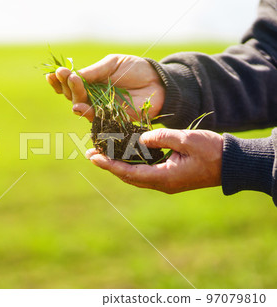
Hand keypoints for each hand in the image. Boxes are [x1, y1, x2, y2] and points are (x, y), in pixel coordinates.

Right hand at [46, 54, 164, 121]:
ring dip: (74, 96)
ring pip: (81, 106)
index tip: (53, 73)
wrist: (158, 82)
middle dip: (66, 85)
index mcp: (90, 83)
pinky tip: (78, 106)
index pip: (70, 83)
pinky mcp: (111, 120)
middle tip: (64, 75)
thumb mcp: (112, 64)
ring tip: (71, 84)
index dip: (59, 80)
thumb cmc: (135, 69)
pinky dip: (86, 113)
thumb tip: (72, 76)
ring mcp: (100, 109)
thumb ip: (93, 71)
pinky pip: (95, 118)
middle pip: (72, 95)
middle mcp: (92, 97)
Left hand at [85, 128, 223, 193]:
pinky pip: (145, 172)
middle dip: (109, 165)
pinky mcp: (170, 177)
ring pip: (135, 175)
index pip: (128, 172)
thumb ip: (161, 137)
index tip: (93, 157)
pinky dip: (131, 164)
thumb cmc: (213, 151)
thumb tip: (141, 139)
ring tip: (102, 154)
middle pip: (128, 176)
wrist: (233, 164)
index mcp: (163, 178)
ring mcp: (166, 182)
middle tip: (91, 154)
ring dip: (118, 165)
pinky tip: (125, 154)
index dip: (109, 165)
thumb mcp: (186, 139)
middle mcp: (161, 183)